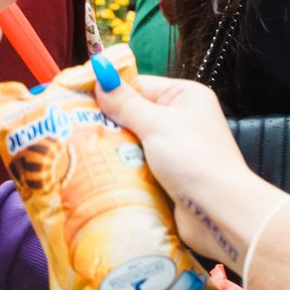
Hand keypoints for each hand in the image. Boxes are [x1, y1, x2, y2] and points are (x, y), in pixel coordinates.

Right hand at [86, 65, 285, 270]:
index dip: (108, 92)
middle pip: (133, 115)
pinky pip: (137, 168)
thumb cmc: (194, 160)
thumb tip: (101, 77)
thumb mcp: (156, 124)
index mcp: (185, 97)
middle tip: (71, 129)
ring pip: (132, 145)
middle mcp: (182, 120)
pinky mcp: (168, 177)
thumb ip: (126, 103)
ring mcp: (175, 150)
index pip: (138, 85)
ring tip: (79, 152)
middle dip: (107, 124)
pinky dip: (122, 171)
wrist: (218, 212)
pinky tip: (99, 173)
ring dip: (112, 151)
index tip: (75, 98)